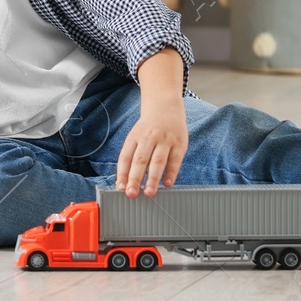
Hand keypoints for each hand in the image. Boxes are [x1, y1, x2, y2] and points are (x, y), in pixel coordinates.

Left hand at [118, 47, 189, 196]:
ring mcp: (165, 140)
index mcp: (134, 137)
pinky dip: (171, 172)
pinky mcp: (179, 143)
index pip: (126, 157)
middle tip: (132, 194)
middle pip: (140, 160)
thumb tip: (123, 182)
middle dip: (135, 178)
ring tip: (149, 193)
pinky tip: (167, 183)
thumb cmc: (147, 128)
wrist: (165, 107)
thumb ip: (130, 158)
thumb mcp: (135, 138)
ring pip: (158, 161)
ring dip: (153, 178)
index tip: (120, 188)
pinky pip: (175, 160)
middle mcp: (148, 138)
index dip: (122, 173)